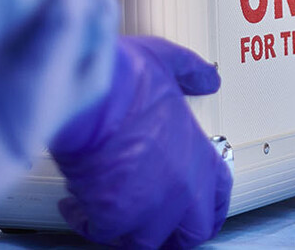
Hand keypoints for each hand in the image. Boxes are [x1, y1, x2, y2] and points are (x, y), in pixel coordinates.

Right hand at [51, 36, 230, 248]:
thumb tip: (208, 78)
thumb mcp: (170, 62)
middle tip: (150, 223)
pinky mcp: (113, 216)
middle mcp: (181, 188)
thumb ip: (191, 73)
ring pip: (143, 241)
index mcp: (200, 157)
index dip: (209, 208)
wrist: (90, 95)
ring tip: (108, 210)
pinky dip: (86, 222)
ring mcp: (149, 207)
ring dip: (126, 229)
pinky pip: (101, 233)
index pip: (219, 198)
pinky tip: (74, 205)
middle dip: (171, 232)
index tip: (198, 212)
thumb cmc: (126, 78)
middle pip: (190, 234)